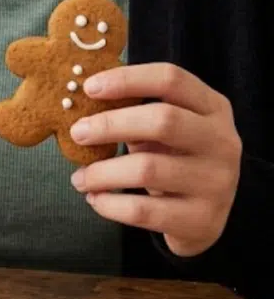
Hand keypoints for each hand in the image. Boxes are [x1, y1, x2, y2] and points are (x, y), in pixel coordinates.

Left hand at [68, 62, 242, 256]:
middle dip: (110, 125)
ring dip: (101, 173)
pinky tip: (95, 199)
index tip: (88, 87)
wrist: (204, 217)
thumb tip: (80, 101)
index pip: (172, 79)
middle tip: (77, 132)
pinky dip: (110, 204)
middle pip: (163, 120)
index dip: (127, 79)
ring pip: (148, 170)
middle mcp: (222, 141)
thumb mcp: (164, 130)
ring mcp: (216, 182)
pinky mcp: (201, 219)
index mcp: (212, 108)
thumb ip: (133, 112)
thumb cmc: (173, 159)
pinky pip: (144, 211)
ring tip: (79, 178)